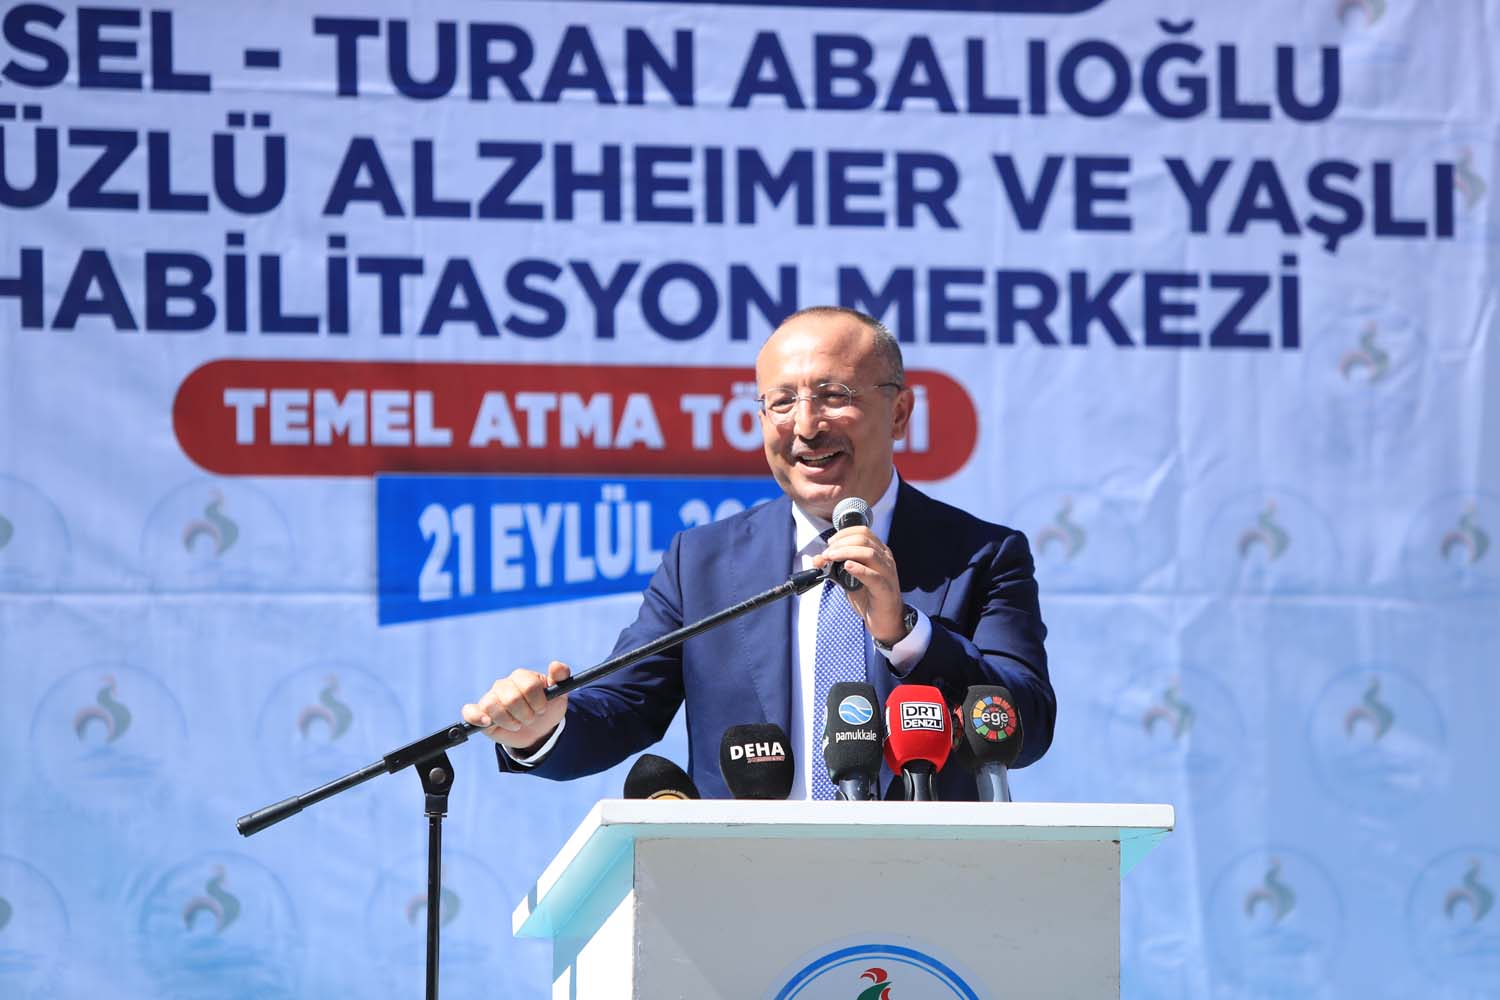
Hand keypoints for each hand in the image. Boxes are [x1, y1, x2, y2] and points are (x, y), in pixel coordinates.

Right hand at [462, 661, 570, 751]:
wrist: (539, 729)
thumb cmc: (548, 707)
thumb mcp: (559, 693)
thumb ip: (561, 676)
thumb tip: (555, 665)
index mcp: (522, 677)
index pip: (529, 686)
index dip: (538, 701)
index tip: (543, 709)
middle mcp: (504, 685)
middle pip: (512, 698)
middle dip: (526, 714)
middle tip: (531, 719)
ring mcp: (490, 698)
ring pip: (493, 705)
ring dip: (509, 721)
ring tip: (517, 724)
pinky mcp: (480, 714)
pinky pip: (469, 712)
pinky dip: (477, 717)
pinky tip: (487, 722)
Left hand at [812, 526, 906, 644]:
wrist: (885, 621)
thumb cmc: (869, 597)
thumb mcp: (849, 579)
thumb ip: (835, 567)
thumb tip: (817, 558)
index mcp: (879, 552)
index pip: (863, 531)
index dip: (843, 534)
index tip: (829, 543)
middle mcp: (885, 559)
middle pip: (864, 539)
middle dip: (841, 543)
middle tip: (827, 553)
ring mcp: (887, 573)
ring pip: (869, 553)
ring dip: (846, 552)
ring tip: (831, 558)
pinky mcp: (885, 589)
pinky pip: (873, 576)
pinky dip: (859, 569)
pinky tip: (847, 567)